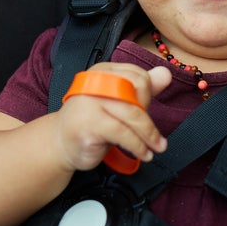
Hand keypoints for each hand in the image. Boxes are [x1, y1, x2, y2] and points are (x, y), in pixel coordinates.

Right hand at [51, 63, 169, 171]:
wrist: (60, 144)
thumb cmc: (93, 123)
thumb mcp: (119, 104)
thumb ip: (141, 89)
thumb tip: (166, 73)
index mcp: (103, 72)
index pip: (138, 75)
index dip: (148, 96)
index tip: (147, 112)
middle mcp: (95, 82)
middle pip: (137, 92)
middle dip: (149, 118)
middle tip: (156, 138)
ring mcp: (90, 102)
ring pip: (132, 114)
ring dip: (149, 135)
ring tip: (156, 148)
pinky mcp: (88, 123)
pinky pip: (123, 133)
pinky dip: (137, 146)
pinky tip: (143, 154)